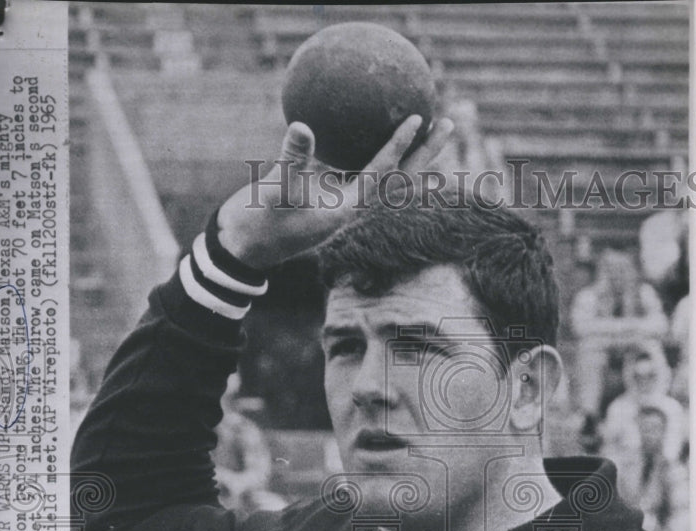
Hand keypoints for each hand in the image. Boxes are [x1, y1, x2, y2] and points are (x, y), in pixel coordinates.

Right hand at [217, 114, 453, 269]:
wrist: (246, 246)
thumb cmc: (259, 222)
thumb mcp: (273, 190)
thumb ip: (289, 160)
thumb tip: (300, 125)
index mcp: (345, 211)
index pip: (381, 176)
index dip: (399, 147)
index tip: (417, 118)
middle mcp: (353, 208)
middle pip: (400, 180)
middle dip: (426, 153)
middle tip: (449, 122)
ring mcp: (345, 203)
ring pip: (386, 176)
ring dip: (410, 153)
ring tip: (429, 124)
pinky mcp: (332, 197)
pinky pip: (361, 169)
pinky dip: (375, 151)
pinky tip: (376, 127)